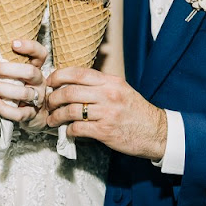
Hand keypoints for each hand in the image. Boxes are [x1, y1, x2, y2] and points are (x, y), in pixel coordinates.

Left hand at [0, 40, 48, 131]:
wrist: (36, 114)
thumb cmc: (21, 88)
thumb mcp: (16, 73)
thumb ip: (5, 62)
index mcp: (37, 68)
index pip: (40, 53)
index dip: (29, 47)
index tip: (13, 43)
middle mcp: (40, 82)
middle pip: (30, 72)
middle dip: (6, 70)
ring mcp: (38, 99)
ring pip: (23, 93)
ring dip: (1, 88)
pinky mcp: (31, 114)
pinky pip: (18, 113)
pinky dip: (4, 108)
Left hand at [46, 67, 166, 160]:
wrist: (157, 132)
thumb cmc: (136, 111)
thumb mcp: (121, 90)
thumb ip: (100, 85)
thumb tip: (74, 83)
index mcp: (110, 82)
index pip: (78, 73)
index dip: (59, 75)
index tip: (49, 81)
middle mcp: (108, 94)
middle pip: (70, 92)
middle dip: (53, 97)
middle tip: (48, 102)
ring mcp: (106, 113)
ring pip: (71, 110)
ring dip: (57, 116)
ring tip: (52, 119)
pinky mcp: (105, 131)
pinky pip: (78, 128)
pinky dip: (69, 130)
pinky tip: (68, 131)